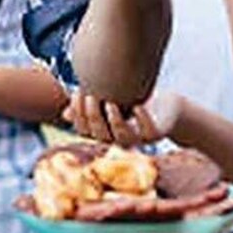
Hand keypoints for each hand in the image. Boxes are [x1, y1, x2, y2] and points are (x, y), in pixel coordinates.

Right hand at [63, 90, 184, 146]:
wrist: (168, 109)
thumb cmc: (136, 102)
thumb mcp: (111, 100)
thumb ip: (91, 105)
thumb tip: (65, 112)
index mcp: (103, 133)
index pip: (83, 129)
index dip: (78, 113)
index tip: (78, 92)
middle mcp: (116, 140)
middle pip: (99, 133)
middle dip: (93, 115)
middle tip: (91, 95)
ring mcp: (136, 140)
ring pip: (120, 136)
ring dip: (114, 120)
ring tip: (111, 102)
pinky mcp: (155, 136)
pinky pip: (147, 131)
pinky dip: (143, 118)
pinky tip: (138, 106)